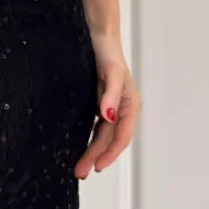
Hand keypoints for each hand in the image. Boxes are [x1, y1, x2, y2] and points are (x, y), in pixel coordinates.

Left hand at [75, 28, 139, 177]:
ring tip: (79, 167)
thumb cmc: (108, 53)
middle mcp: (121, 109)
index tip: (97, 166)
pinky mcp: (98, 102)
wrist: (98, 36)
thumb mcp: (111, 73)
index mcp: (129, 105)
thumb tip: (108, 116)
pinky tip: (79, 146)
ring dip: (92, 152)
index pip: (121, 137)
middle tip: (80, 172)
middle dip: (96, 157)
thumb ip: (109, 95)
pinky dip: (88, 139)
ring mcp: (109, 107)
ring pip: (102, 136)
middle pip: (109, 140)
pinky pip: (95, 127)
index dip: (109, 153)